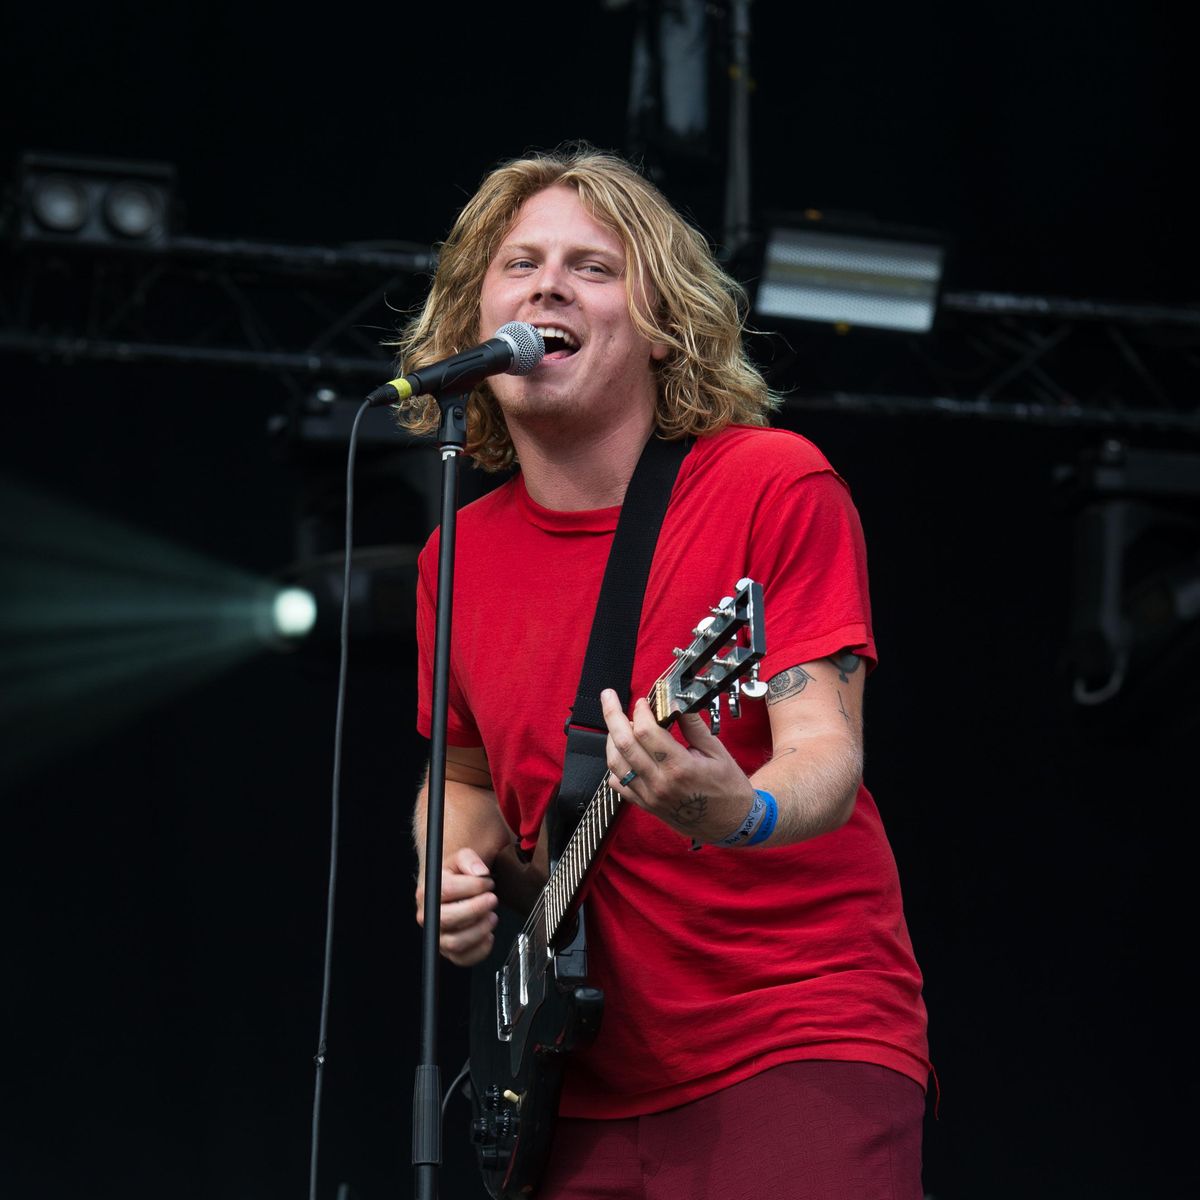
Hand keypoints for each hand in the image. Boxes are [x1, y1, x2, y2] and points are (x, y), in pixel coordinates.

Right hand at [415, 846, 498, 965]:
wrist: (450, 890)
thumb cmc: (455, 876)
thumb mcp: (461, 859)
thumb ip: (469, 859)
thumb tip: (480, 872)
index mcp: (428, 892)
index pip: (447, 890)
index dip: (473, 886)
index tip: (487, 883)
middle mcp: (429, 917)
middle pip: (449, 919)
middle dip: (476, 909)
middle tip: (492, 899)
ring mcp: (439, 936)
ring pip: (456, 942)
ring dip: (480, 929)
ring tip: (492, 916)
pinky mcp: (450, 952)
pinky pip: (464, 959)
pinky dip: (481, 949)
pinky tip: (488, 934)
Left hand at [601, 688, 756, 844]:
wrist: (731, 824)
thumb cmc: (728, 788)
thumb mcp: (717, 752)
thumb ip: (693, 726)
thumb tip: (676, 703)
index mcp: (679, 767)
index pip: (646, 732)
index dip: (641, 711)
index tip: (644, 702)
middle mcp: (660, 783)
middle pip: (624, 744)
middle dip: (612, 715)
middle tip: (609, 697)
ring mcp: (649, 797)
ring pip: (615, 763)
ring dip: (611, 739)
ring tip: (616, 724)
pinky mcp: (646, 805)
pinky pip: (618, 784)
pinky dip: (615, 765)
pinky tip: (622, 753)